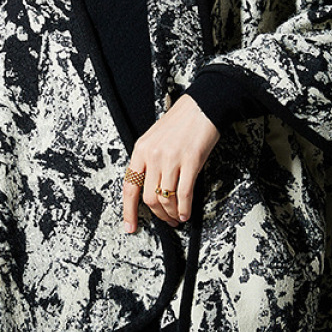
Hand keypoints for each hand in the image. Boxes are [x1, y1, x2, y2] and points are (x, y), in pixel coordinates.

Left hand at [123, 93, 219, 231]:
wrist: (202, 106)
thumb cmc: (180, 122)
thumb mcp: (155, 138)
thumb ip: (148, 160)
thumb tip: (148, 188)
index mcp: (140, 149)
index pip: (129, 186)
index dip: (128, 211)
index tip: (131, 226)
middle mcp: (153, 155)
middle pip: (148, 197)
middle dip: (157, 215)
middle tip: (166, 221)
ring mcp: (171, 158)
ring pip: (165, 198)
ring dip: (171, 214)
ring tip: (177, 217)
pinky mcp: (190, 161)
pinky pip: (183, 193)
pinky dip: (184, 208)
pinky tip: (186, 213)